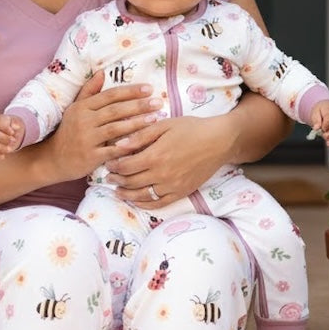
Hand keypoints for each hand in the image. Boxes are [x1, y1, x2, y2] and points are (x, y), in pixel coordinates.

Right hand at [0, 113, 24, 157]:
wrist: (13, 132)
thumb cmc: (14, 126)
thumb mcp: (17, 123)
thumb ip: (16, 124)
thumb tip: (17, 127)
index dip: (6, 129)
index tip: (13, 133)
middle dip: (4, 138)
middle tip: (14, 140)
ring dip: (0, 147)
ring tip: (10, 149)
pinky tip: (3, 156)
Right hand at [41, 70, 159, 180]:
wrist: (53, 159)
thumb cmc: (68, 132)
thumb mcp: (75, 109)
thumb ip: (89, 91)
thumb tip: (102, 72)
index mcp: (82, 107)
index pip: (110, 96)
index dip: (130, 91)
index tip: (149, 88)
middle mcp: (84, 121)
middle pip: (116, 110)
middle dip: (139, 105)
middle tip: (158, 102)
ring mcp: (87, 139)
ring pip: (116, 128)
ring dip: (137, 123)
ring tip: (155, 119)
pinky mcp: (90, 157)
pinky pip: (112, 151)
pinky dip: (126, 146)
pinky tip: (142, 143)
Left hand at [106, 112, 235, 206]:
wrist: (219, 141)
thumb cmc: (191, 129)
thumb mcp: (164, 125)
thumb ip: (140, 136)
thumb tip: (118, 145)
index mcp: (155, 156)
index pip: (125, 166)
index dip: (114, 166)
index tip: (109, 164)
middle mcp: (162, 174)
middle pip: (131, 182)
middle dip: (117, 180)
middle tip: (109, 177)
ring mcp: (172, 186)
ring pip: (142, 195)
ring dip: (126, 195)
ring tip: (118, 191)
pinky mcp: (181, 192)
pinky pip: (159, 203)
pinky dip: (144, 204)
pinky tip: (137, 200)